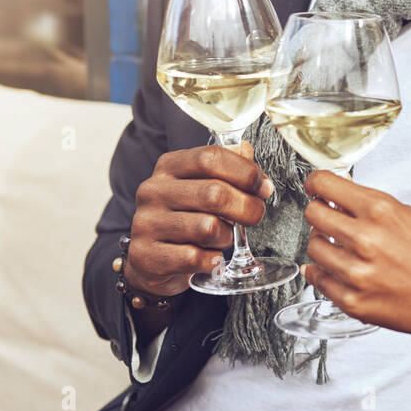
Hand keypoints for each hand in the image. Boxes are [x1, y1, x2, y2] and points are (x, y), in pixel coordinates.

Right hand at [126, 141, 273, 299]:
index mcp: (169, 167)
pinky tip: (210, 257)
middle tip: (254, 216)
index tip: (263, 188)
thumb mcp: (203, 186)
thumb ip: (227, 165)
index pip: (210, 157)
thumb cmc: (186, 217)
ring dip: (226, 237)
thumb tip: (246, 150)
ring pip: (207, 227)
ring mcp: (146, 223)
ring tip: (222, 238)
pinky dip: (211, 260)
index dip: (245, 172)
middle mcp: (153, 191)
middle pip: (214, 193)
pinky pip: (193, 257)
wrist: (152, 259)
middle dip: (247, 207)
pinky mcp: (147, 255)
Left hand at [300, 171, 410, 345]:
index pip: (325, 184)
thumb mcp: (410, 216)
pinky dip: (321, 273)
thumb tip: (340, 200)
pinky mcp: (353, 301)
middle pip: (313, 214)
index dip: (316, 183)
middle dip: (319, 212)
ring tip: (339, 247)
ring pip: (313, 248)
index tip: (315, 186)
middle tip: (327, 216)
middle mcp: (364, 239)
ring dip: (323, 244)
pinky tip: (333, 269)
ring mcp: (356, 272)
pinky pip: (319, 280)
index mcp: (380, 210)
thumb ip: (372, 207)